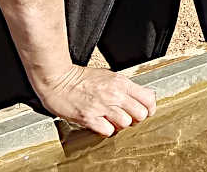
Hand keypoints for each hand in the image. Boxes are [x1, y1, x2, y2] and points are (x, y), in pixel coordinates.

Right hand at [32, 64, 155, 136]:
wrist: (57, 79)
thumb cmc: (80, 78)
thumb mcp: (108, 75)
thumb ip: (123, 86)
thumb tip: (138, 96)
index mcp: (120, 82)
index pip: (148, 98)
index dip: (149, 107)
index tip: (145, 110)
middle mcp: (114, 94)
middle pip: (141, 113)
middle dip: (136, 118)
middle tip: (127, 116)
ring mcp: (102, 107)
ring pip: (126, 123)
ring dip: (120, 124)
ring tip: (112, 120)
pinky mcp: (90, 118)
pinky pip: (108, 131)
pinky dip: (106, 130)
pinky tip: (101, 123)